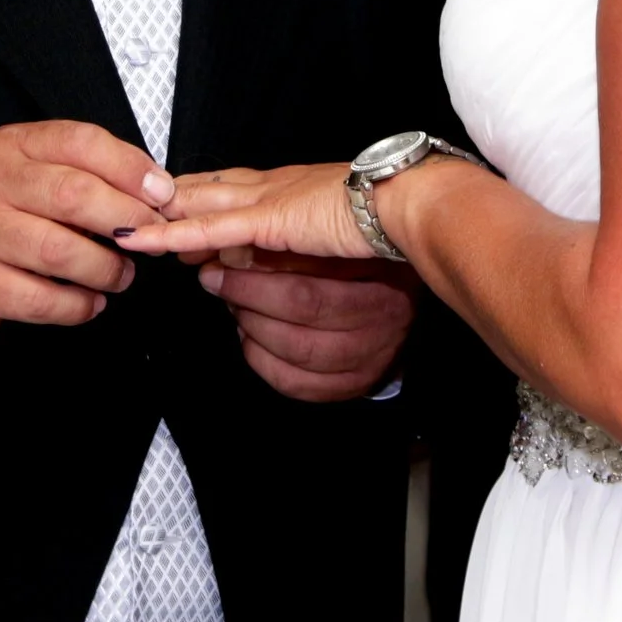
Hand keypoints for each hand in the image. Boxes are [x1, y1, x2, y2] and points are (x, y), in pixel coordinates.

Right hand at [0, 121, 172, 347]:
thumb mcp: (26, 175)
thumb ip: (79, 172)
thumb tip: (153, 191)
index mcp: (12, 145)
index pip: (80, 141)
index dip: (130, 167)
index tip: (162, 194)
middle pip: (75, 195)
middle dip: (127, 221)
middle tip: (151, 240)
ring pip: (61, 251)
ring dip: (106, 269)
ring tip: (121, 276)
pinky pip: (41, 299)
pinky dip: (77, 306)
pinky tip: (90, 304)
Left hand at [117, 162, 372, 261]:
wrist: (409, 203)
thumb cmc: (390, 214)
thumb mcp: (340, 229)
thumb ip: (308, 239)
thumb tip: (281, 256)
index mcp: (293, 187)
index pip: (234, 185)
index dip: (199, 190)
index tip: (171, 193)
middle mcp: (275, 187)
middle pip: (209, 188)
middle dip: (171, 196)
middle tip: (132, 201)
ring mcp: (268, 200)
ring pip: (201, 207)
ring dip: (164, 219)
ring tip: (126, 226)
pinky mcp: (268, 219)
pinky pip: (210, 231)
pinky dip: (174, 236)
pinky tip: (145, 240)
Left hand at [199, 248, 416, 401]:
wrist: (404, 298)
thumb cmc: (362, 258)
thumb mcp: (341, 236)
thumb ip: (297, 238)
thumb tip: (234, 243)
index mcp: (380, 273)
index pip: (309, 280)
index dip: (254, 275)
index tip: (219, 261)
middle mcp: (382, 317)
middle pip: (303, 311)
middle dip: (247, 296)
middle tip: (217, 280)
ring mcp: (371, 356)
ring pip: (299, 351)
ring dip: (254, 328)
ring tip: (236, 308)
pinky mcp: (356, 384)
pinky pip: (299, 384)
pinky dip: (264, 362)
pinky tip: (252, 340)